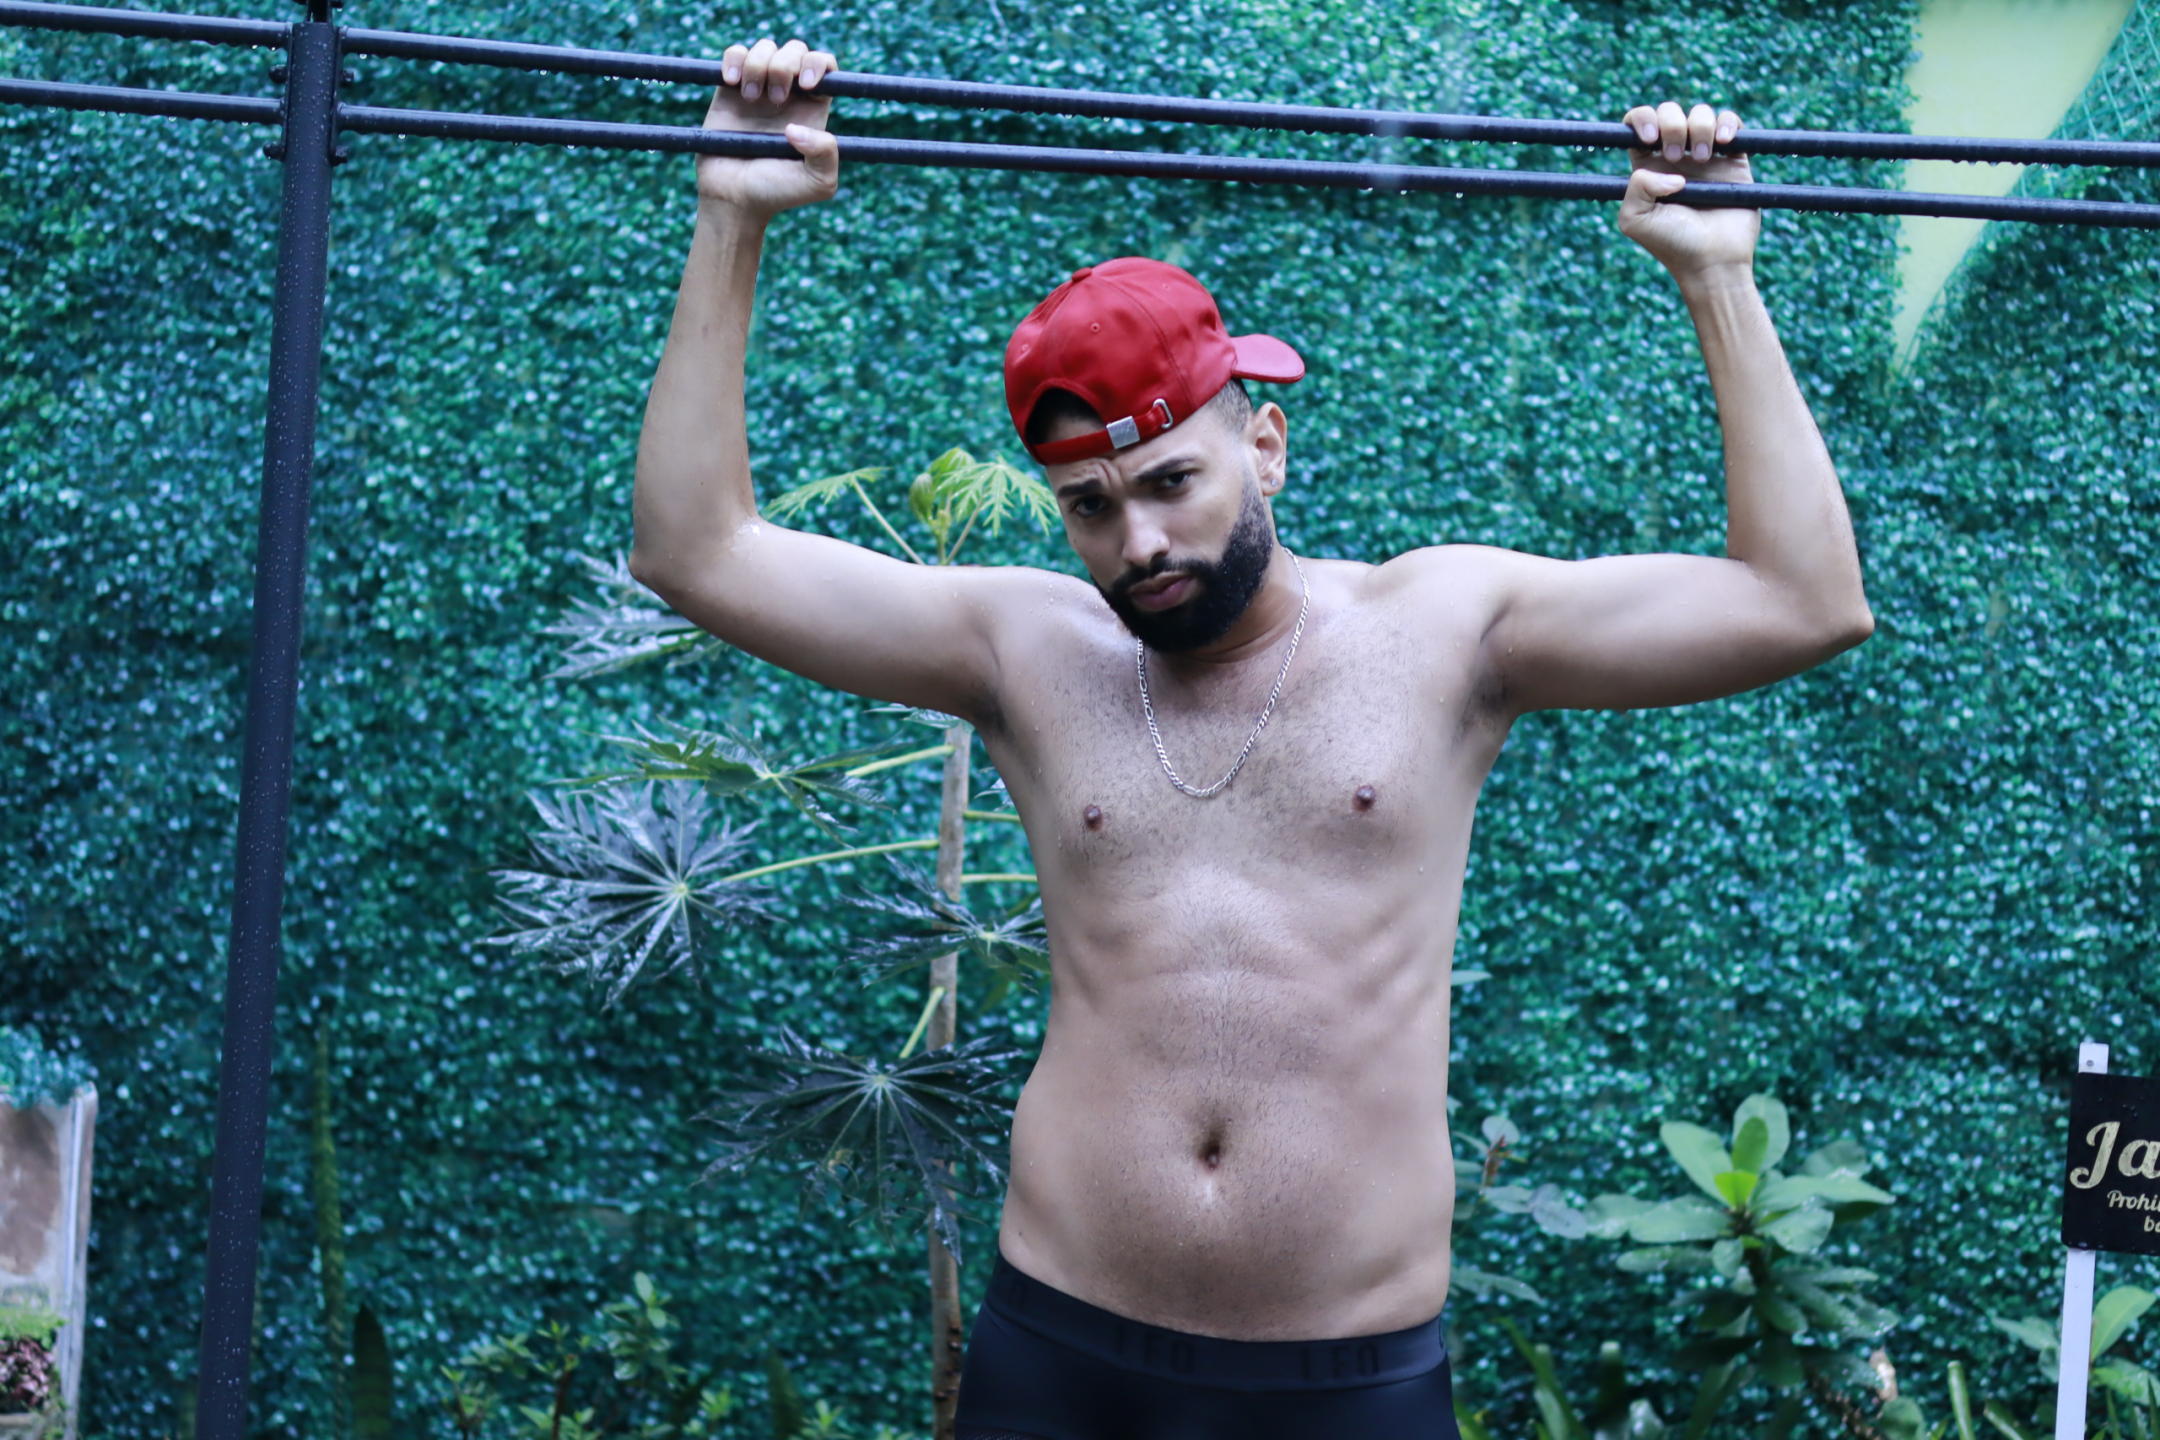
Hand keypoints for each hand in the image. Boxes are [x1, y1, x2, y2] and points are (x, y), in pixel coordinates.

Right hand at [697, 38, 840, 217]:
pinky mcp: (729, 88)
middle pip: (795, 50)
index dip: (818, 64)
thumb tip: (796, 126)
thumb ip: (826, 153)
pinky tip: (731, 83)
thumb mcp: (818, 182)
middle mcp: (788, 93)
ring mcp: (758, 87)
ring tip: (752, 98)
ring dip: (760, 65)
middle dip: (786, 65)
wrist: (734, 198)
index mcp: (813, 107)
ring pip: (765, 47)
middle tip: (775, 99)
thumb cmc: (778, 193)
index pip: (824, 65)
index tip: (807, 84)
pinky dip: (734, 60)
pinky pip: (735, 53)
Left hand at [1616, 101, 1758, 279]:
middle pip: (1669, 112)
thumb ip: (1635, 187)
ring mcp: (1706, 156)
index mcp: (1648, 167)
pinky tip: (1724, 142)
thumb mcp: (1635, 220)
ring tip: (1704, 158)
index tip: (1650, 139)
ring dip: (1700, 126)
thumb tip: (1668, 171)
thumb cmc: (1671, 244)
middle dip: (1672, 123)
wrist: (1712, 260)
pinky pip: (1731, 123)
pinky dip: (1727, 123)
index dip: (1641, 120)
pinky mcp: (1734, 159)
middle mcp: (1676, 157)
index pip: (1637, 125)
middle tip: (1677, 157)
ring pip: (1701, 114)